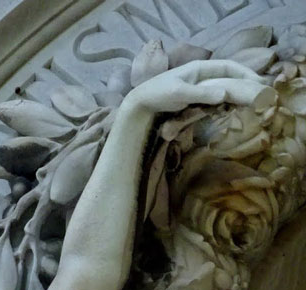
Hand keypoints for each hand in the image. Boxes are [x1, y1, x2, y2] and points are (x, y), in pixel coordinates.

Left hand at [126, 59, 274, 115]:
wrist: (139, 106)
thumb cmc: (157, 95)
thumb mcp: (179, 93)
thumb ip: (201, 93)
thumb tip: (224, 94)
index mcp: (199, 68)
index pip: (228, 67)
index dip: (245, 73)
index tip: (258, 83)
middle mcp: (201, 77)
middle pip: (228, 78)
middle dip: (244, 85)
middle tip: (260, 96)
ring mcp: (198, 89)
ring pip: (222, 90)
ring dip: (236, 96)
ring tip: (251, 105)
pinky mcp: (194, 102)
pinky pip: (213, 102)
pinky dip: (224, 105)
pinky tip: (232, 112)